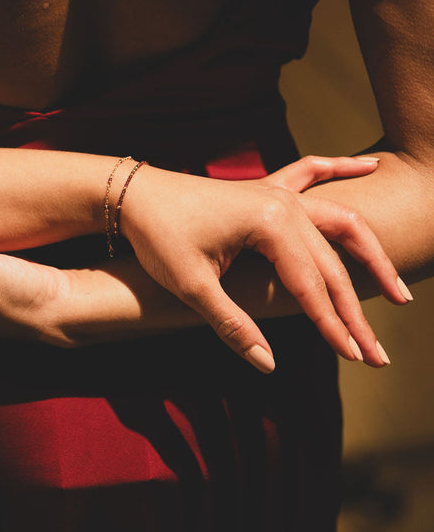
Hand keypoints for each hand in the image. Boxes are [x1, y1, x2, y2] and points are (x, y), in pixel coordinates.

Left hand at [120, 154, 406, 369]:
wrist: (133, 194)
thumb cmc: (158, 237)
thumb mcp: (191, 287)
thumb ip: (233, 325)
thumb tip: (267, 364)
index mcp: (270, 225)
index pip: (312, 287)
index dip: (333, 327)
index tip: (356, 359)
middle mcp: (284, 204)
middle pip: (334, 265)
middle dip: (357, 313)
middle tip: (379, 354)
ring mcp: (277, 192)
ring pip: (340, 222)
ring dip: (371, 255)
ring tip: (398, 292)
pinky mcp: (266, 188)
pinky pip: (313, 175)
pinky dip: (342, 170)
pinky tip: (371, 167)